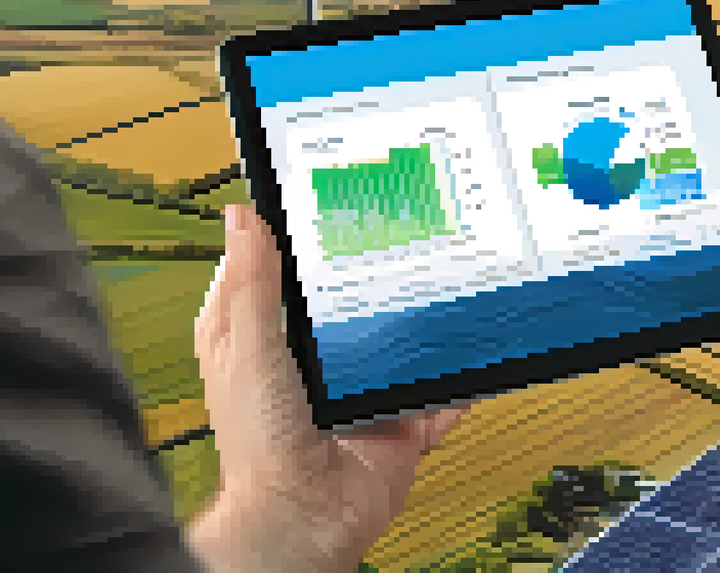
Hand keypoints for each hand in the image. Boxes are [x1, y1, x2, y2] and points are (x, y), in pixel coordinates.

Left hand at [188, 202, 466, 572]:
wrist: (307, 518)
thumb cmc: (260, 447)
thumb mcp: (248, 349)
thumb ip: (254, 285)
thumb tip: (243, 216)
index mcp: (264, 342)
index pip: (276, 276)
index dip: (296, 241)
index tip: (324, 201)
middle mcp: (313, 365)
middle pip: (349, 304)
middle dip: (376, 275)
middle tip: (405, 230)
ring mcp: (361, 393)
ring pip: (400, 345)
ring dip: (423, 324)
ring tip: (449, 278)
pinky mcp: (401, 422)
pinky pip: (441, 395)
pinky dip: (460, 380)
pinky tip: (476, 350)